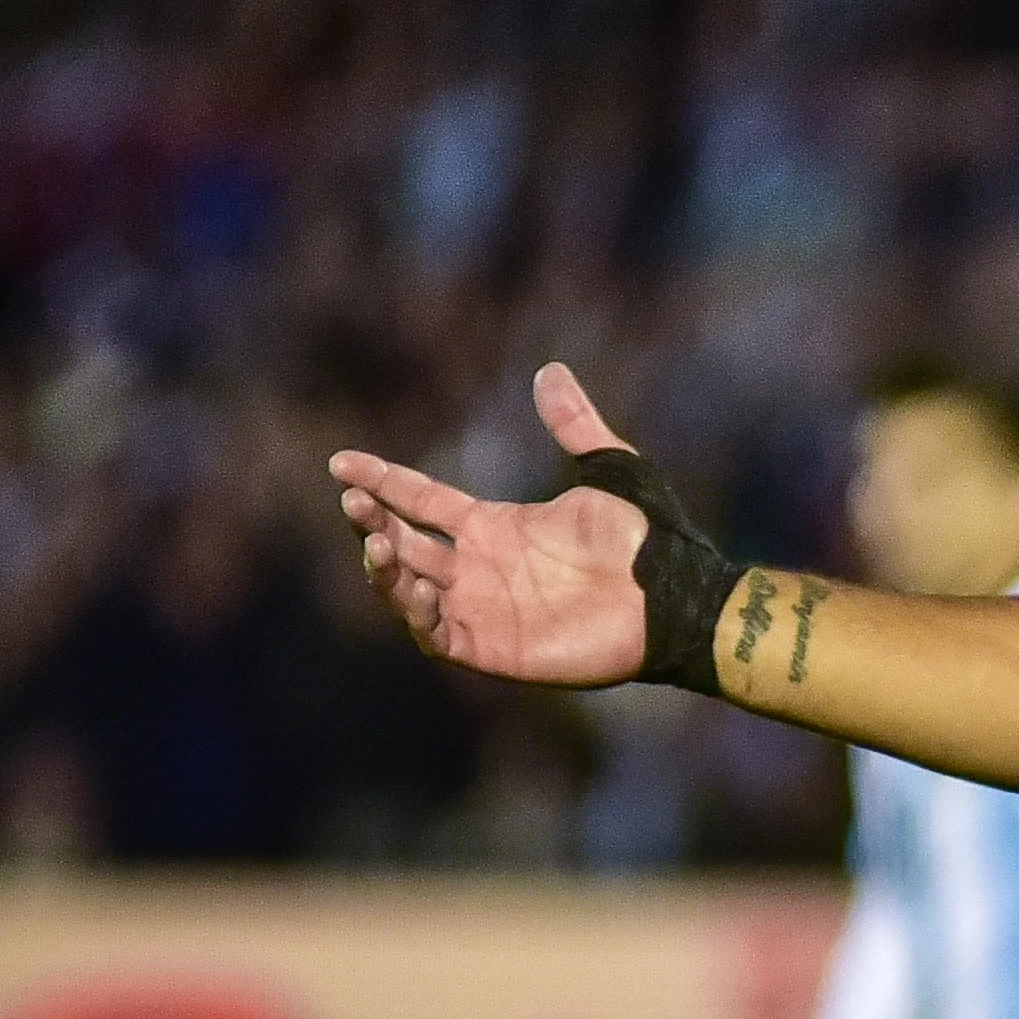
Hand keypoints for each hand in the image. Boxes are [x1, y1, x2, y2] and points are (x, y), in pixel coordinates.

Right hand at [332, 363, 653, 685]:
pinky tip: (416, 586)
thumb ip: (574, 425)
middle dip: (371, 521)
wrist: (677, 598)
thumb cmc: (649, 539)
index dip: (382, 480)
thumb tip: (551, 370)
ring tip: (377, 543)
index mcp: (495, 526)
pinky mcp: (493, 648)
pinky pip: (436, 635)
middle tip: (353, 501)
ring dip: (384, 569)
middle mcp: (479, 567)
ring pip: (408, 590)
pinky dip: (417, 614)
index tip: (341, 462)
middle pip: (404, 543)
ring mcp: (483, 608)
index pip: (422, 500)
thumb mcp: (610, 470)